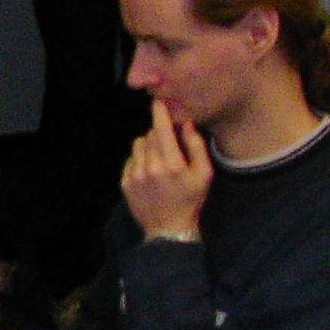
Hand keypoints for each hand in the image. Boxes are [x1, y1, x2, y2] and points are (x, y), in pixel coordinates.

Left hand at [122, 99, 211, 237]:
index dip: (160, 112)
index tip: (159, 101)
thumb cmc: (190, 200)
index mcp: (172, 163)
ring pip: (138, 144)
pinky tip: (150, 172)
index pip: (162, 128)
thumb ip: (196, 147)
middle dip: (160, 134)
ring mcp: (135, 174)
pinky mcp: (125, 182)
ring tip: (160, 160)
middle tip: (170, 145)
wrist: (168, 228)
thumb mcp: (204, 175)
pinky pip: (131, 159)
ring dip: (148, 146)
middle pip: (150, 134)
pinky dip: (140, 160)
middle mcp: (151, 167)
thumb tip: (187, 124)